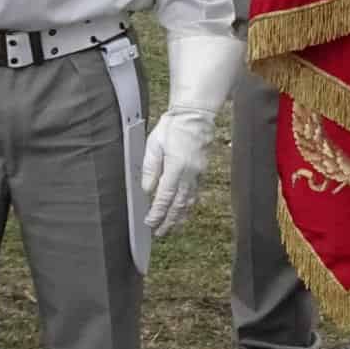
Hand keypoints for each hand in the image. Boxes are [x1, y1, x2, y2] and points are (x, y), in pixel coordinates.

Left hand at [142, 108, 215, 234]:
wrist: (195, 116)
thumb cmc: (173, 126)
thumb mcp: (154, 144)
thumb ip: (150, 168)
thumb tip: (147, 188)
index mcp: (176, 167)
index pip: (165, 197)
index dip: (157, 213)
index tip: (150, 223)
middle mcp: (189, 174)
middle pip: (179, 204)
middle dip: (169, 221)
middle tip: (160, 233)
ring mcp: (198, 173)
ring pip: (189, 201)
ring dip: (180, 217)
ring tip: (172, 228)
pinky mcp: (202, 170)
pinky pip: (195, 193)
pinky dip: (189, 205)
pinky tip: (184, 211)